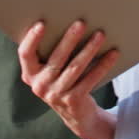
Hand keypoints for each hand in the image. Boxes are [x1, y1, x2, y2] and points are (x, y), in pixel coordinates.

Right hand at [17, 20, 117, 138]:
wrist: (76, 115)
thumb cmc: (62, 82)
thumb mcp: (49, 72)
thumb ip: (49, 54)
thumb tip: (69, 24)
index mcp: (30, 74)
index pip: (25, 54)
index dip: (31, 39)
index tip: (42, 23)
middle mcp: (40, 85)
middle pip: (56, 58)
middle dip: (70, 39)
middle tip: (81, 23)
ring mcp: (56, 95)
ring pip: (75, 67)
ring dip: (89, 49)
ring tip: (100, 35)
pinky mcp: (73, 101)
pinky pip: (90, 79)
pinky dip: (103, 65)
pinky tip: (112, 53)